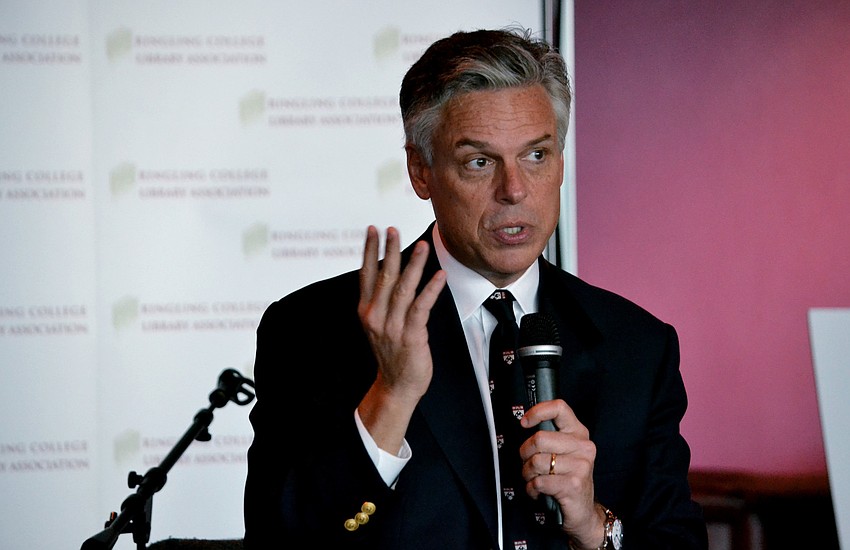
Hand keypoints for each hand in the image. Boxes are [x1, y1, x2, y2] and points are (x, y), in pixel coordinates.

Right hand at [356, 226, 446, 452]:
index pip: (366, 274)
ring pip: (403, 289)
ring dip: (413, 265)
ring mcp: (392, 327)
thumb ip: (383, 300)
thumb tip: (392, 272)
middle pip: (383, 277)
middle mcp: (376, 317)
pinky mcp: (411, 336)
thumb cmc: (392, 353)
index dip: (368, 251)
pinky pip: (421, 307)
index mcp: (366, 311)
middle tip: (393, 228)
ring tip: (422, 245)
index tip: (372, 230)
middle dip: (389, 250)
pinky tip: (439, 275)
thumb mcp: (379, 324)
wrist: (396, 386)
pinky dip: (431, 290)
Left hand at [519, 399, 605, 548]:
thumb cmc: (567, 479)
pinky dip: (532, 489)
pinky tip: (539, 491)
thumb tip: (525, 422)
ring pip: (536, 462)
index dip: (537, 412)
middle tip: (528, 464)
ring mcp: (580, 466)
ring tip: (535, 479)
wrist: (583, 511)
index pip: (559, 408)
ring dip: (528, 474)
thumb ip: (549, 436)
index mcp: (579, 433)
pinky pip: (539, 481)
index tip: (525, 422)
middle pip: (539, 439)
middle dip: (525, 454)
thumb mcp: (563, 452)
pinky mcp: (573, 485)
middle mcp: (583, 447)